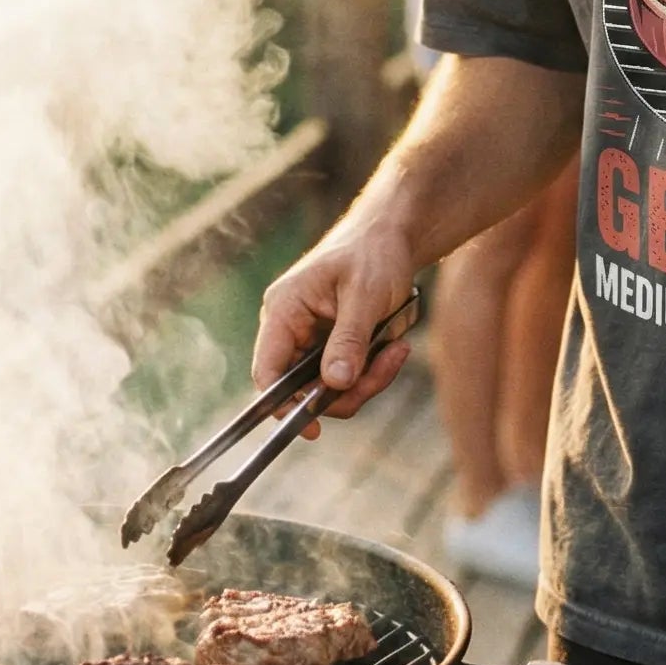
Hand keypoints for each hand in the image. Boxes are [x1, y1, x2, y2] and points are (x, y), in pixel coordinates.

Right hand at [253, 224, 415, 433]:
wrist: (394, 237)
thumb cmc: (373, 253)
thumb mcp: (365, 294)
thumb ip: (349, 339)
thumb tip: (334, 383)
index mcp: (283, 311)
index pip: (267, 370)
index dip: (281, 404)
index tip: (310, 427)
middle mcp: (291, 329)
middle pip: (303, 387)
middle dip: (346, 390)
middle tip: (385, 367)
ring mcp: (313, 341)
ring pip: (331, 388)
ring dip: (367, 380)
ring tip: (398, 350)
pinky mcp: (335, 347)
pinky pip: (350, 378)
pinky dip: (374, 371)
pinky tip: (396, 347)